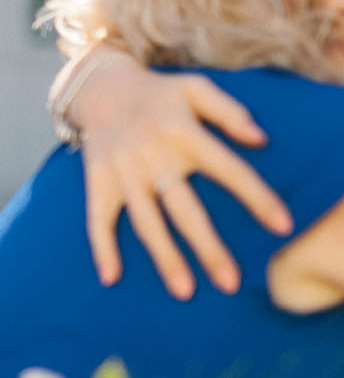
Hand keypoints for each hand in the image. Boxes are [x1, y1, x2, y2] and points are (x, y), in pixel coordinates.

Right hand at [68, 52, 291, 298]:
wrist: (98, 87)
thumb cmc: (158, 94)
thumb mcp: (195, 88)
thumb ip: (230, 112)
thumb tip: (261, 140)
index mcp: (182, 132)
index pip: (227, 169)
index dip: (256, 197)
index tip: (281, 226)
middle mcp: (151, 155)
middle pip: (184, 208)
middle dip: (208, 247)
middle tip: (231, 283)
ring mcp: (122, 170)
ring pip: (146, 220)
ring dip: (164, 256)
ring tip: (184, 291)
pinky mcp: (97, 180)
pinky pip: (98, 217)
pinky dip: (102, 247)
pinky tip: (112, 277)